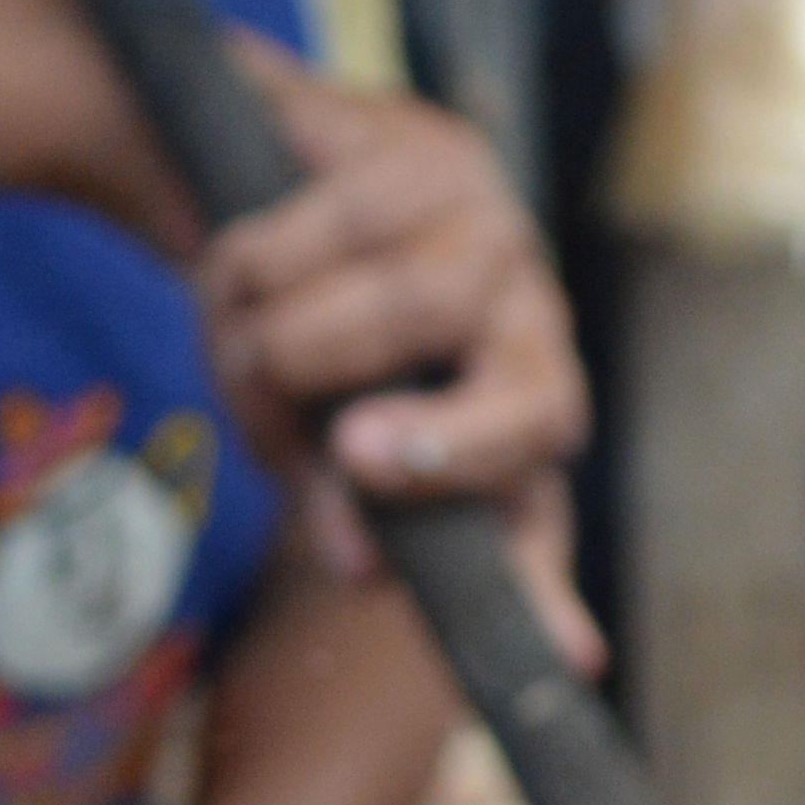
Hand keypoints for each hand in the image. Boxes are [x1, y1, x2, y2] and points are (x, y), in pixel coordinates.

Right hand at [198, 56, 600, 664]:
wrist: (232, 152)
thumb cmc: (281, 313)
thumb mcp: (302, 424)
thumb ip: (337, 494)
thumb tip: (361, 568)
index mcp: (502, 403)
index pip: (537, 508)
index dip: (546, 585)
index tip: (572, 660)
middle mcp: (522, 314)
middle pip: (532, 398)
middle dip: (444, 446)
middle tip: (352, 455)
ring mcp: (486, 222)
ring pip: (408, 309)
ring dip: (290, 343)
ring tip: (235, 342)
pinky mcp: (423, 144)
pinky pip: (332, 228)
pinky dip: (255, 264)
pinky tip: (232, 262)